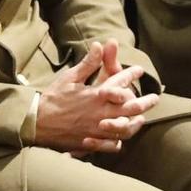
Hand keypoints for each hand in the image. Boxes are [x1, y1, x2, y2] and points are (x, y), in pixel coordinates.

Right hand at [35, 41, 158, 154]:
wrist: (36, 122)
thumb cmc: (53, 98)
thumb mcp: (70, 77)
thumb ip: (88, 64)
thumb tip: (99, 45)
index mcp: (96, 94)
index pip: (120, 83)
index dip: (132, 75)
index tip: (140, 71)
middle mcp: (100, 112)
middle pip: (131, 108)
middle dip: (145, 102)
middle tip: (154, 98)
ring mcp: (97, 129)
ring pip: (125, 128)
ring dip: (136, 123)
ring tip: (142, 119)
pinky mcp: (91, 143)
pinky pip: (111, 145)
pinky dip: (119, 142)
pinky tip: (122, 138)